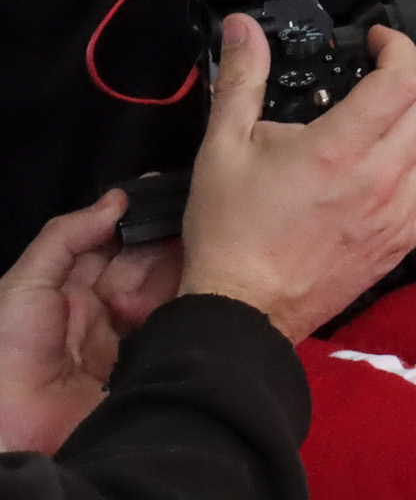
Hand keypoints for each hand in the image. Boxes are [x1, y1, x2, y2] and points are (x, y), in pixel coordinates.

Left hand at [0, 192, 181, 454]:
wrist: (16, 425)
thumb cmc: (10, 348)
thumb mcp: (25, 283)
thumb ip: (67, 236)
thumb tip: (118, 197)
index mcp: (67, 289)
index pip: (109, 244)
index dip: (137, 217)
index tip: (171, 190)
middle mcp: (100, 310)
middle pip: (141, 264)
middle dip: (163, 241)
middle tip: (195, 218)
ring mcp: (128, 338)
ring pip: (162, 290)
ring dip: (176, 271)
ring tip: (196, 252)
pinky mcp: (148, 362)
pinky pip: (173, 325)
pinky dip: (184, 306)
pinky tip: (196, 287)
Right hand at [179, 17, 415, 342]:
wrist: (239, 309)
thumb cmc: (229, 232)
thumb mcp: (222, 147)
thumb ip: (241, 80)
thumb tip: (244, 28)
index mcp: (339, 148)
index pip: (401, 79)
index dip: (397, 48)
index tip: (378, 43)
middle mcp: (379, 178)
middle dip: (404, 89)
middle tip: (372, 91)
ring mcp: (396, 214)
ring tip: (381, 136)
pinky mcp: (401, 244)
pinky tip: (391, 181)